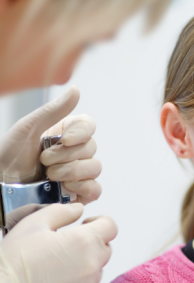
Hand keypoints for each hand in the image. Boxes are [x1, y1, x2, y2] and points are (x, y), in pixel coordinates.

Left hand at [0, 86, 101, 203]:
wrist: (1, 186)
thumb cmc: (8, 156)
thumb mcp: (28, 128)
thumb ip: (54, 110)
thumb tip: (76, 90)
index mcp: (65, 133)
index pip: (89, 126)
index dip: (81, 133)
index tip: (65, 139)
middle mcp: (75, 152)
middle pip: (92, 148)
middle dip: (67, 156)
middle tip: (44, 161)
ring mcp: (78, 173)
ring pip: (94, 168)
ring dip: (72, 172)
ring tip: (49, 176)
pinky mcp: (79, 192)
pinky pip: (95, 189)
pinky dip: (83, 187)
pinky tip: (64, 188)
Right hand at [0, 203, 116, 282]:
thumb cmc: (16, 261)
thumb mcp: (35, 222)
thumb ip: (62, 211)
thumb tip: (77, 209)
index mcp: (86, 241)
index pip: (111, 226)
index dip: (99, 222)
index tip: (86, 224)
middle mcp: (92, 264)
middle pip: (105, 247)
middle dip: (91, 242)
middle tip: (68, 243)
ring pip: (96, 269)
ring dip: (85, 263)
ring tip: (58, 263)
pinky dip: (76, 282)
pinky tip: (55, 279)